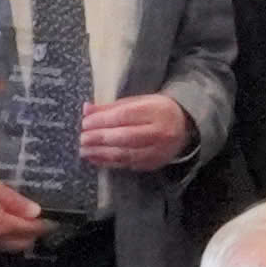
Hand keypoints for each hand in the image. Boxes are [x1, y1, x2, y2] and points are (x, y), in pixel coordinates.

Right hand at [0, 167, 48, 254]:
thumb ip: (14, 201)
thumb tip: (36, 212)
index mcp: (1, 226)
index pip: (30, 230)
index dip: (44, 226)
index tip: (54, 223)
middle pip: (20, 244)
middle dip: (32, 236)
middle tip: (38, 226)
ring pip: (5, 247)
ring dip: (16, 240)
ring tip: (20, 228)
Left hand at [77, 91, 193, 173]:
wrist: (184, 126)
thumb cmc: (157, 110)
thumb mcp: (138, 102)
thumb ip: (112, 107)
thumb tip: (86, 109)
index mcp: (155, 111)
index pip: (124, 116)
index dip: (102, 120)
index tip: (84, 122)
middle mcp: (159, 132)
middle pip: (124, 137)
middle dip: (99, 138)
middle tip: (80, 139)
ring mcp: (157, 151)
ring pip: (125, 154)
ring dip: (100, 153)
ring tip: (83, 150)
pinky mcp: (153, 163)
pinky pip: (127, 164)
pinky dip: (108, 162)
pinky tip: (95, 159)